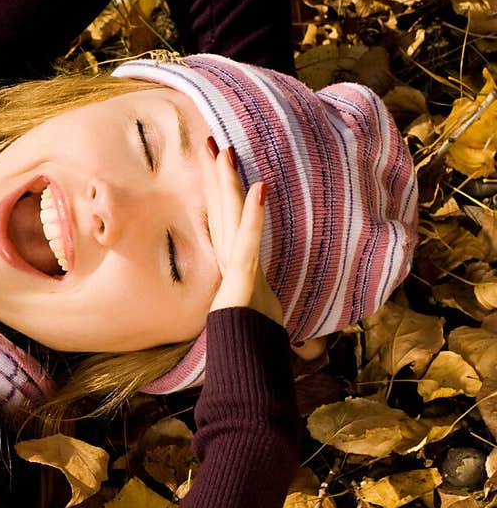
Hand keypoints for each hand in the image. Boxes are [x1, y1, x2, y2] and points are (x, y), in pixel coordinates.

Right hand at [205, 139, 283, 327]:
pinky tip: (259, 187)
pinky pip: (249, 241)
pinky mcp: (244, 278)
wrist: (242, 365)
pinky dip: (254, 215)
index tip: (220, 163)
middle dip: (217, 176)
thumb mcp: (267, 321)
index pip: (226, 221)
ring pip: (229, 217)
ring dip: (228, 183)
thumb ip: (272, 315)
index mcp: (234, 267)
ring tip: (225, 152)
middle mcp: (229, 261)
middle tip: (212, 142)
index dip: (222, 191)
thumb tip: (294, 327)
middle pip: (222, 210)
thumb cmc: (252, 345)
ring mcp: (235, 269)